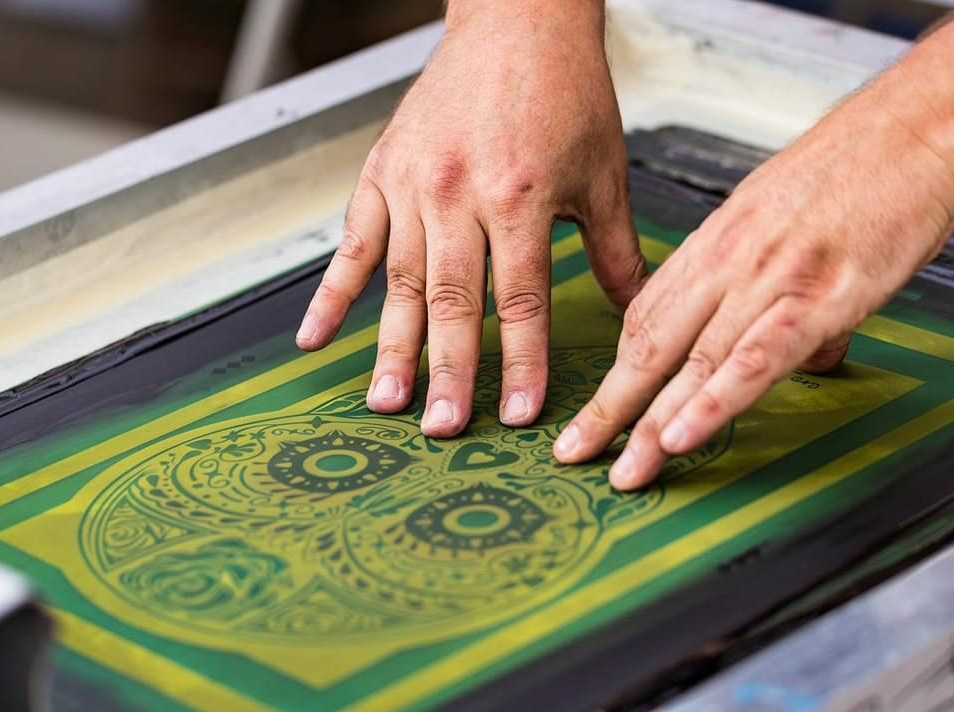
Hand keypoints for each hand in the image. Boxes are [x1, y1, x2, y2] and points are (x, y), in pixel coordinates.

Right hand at [295, 0, 648, 436]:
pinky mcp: (381, 173)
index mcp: (521, 196)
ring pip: (400, 282)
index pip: (520, 297)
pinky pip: (351, 244)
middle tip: (442, 429)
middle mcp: (460, 193)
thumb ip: (614, 248)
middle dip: (450, 372)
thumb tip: (640, 310)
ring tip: (386, 403)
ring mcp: (413, 185)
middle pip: (453, 301)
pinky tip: (314, 339)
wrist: (516, 19)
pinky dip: (332, 294)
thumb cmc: (565, 91)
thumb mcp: (604, 171)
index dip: (521, 362)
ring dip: (392, 348)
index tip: (520, 414)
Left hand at [553, 79, 953, 489]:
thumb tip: (781, 350)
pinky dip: (714, 403)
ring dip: (650, 426)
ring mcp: (769, 280)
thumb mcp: (787, 215)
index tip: (596, 407)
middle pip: (650, 346)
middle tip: (575, 453)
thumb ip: (771, 285)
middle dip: (608, 409)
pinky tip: (683, 436)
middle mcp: (729, 262)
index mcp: (716, 242)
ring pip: (692, 363)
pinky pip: (753, 359)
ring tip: (624, 472)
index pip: (647, 314)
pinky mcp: (818, 297)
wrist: (921, 122)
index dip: (617, 369)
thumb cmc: (860, 164)